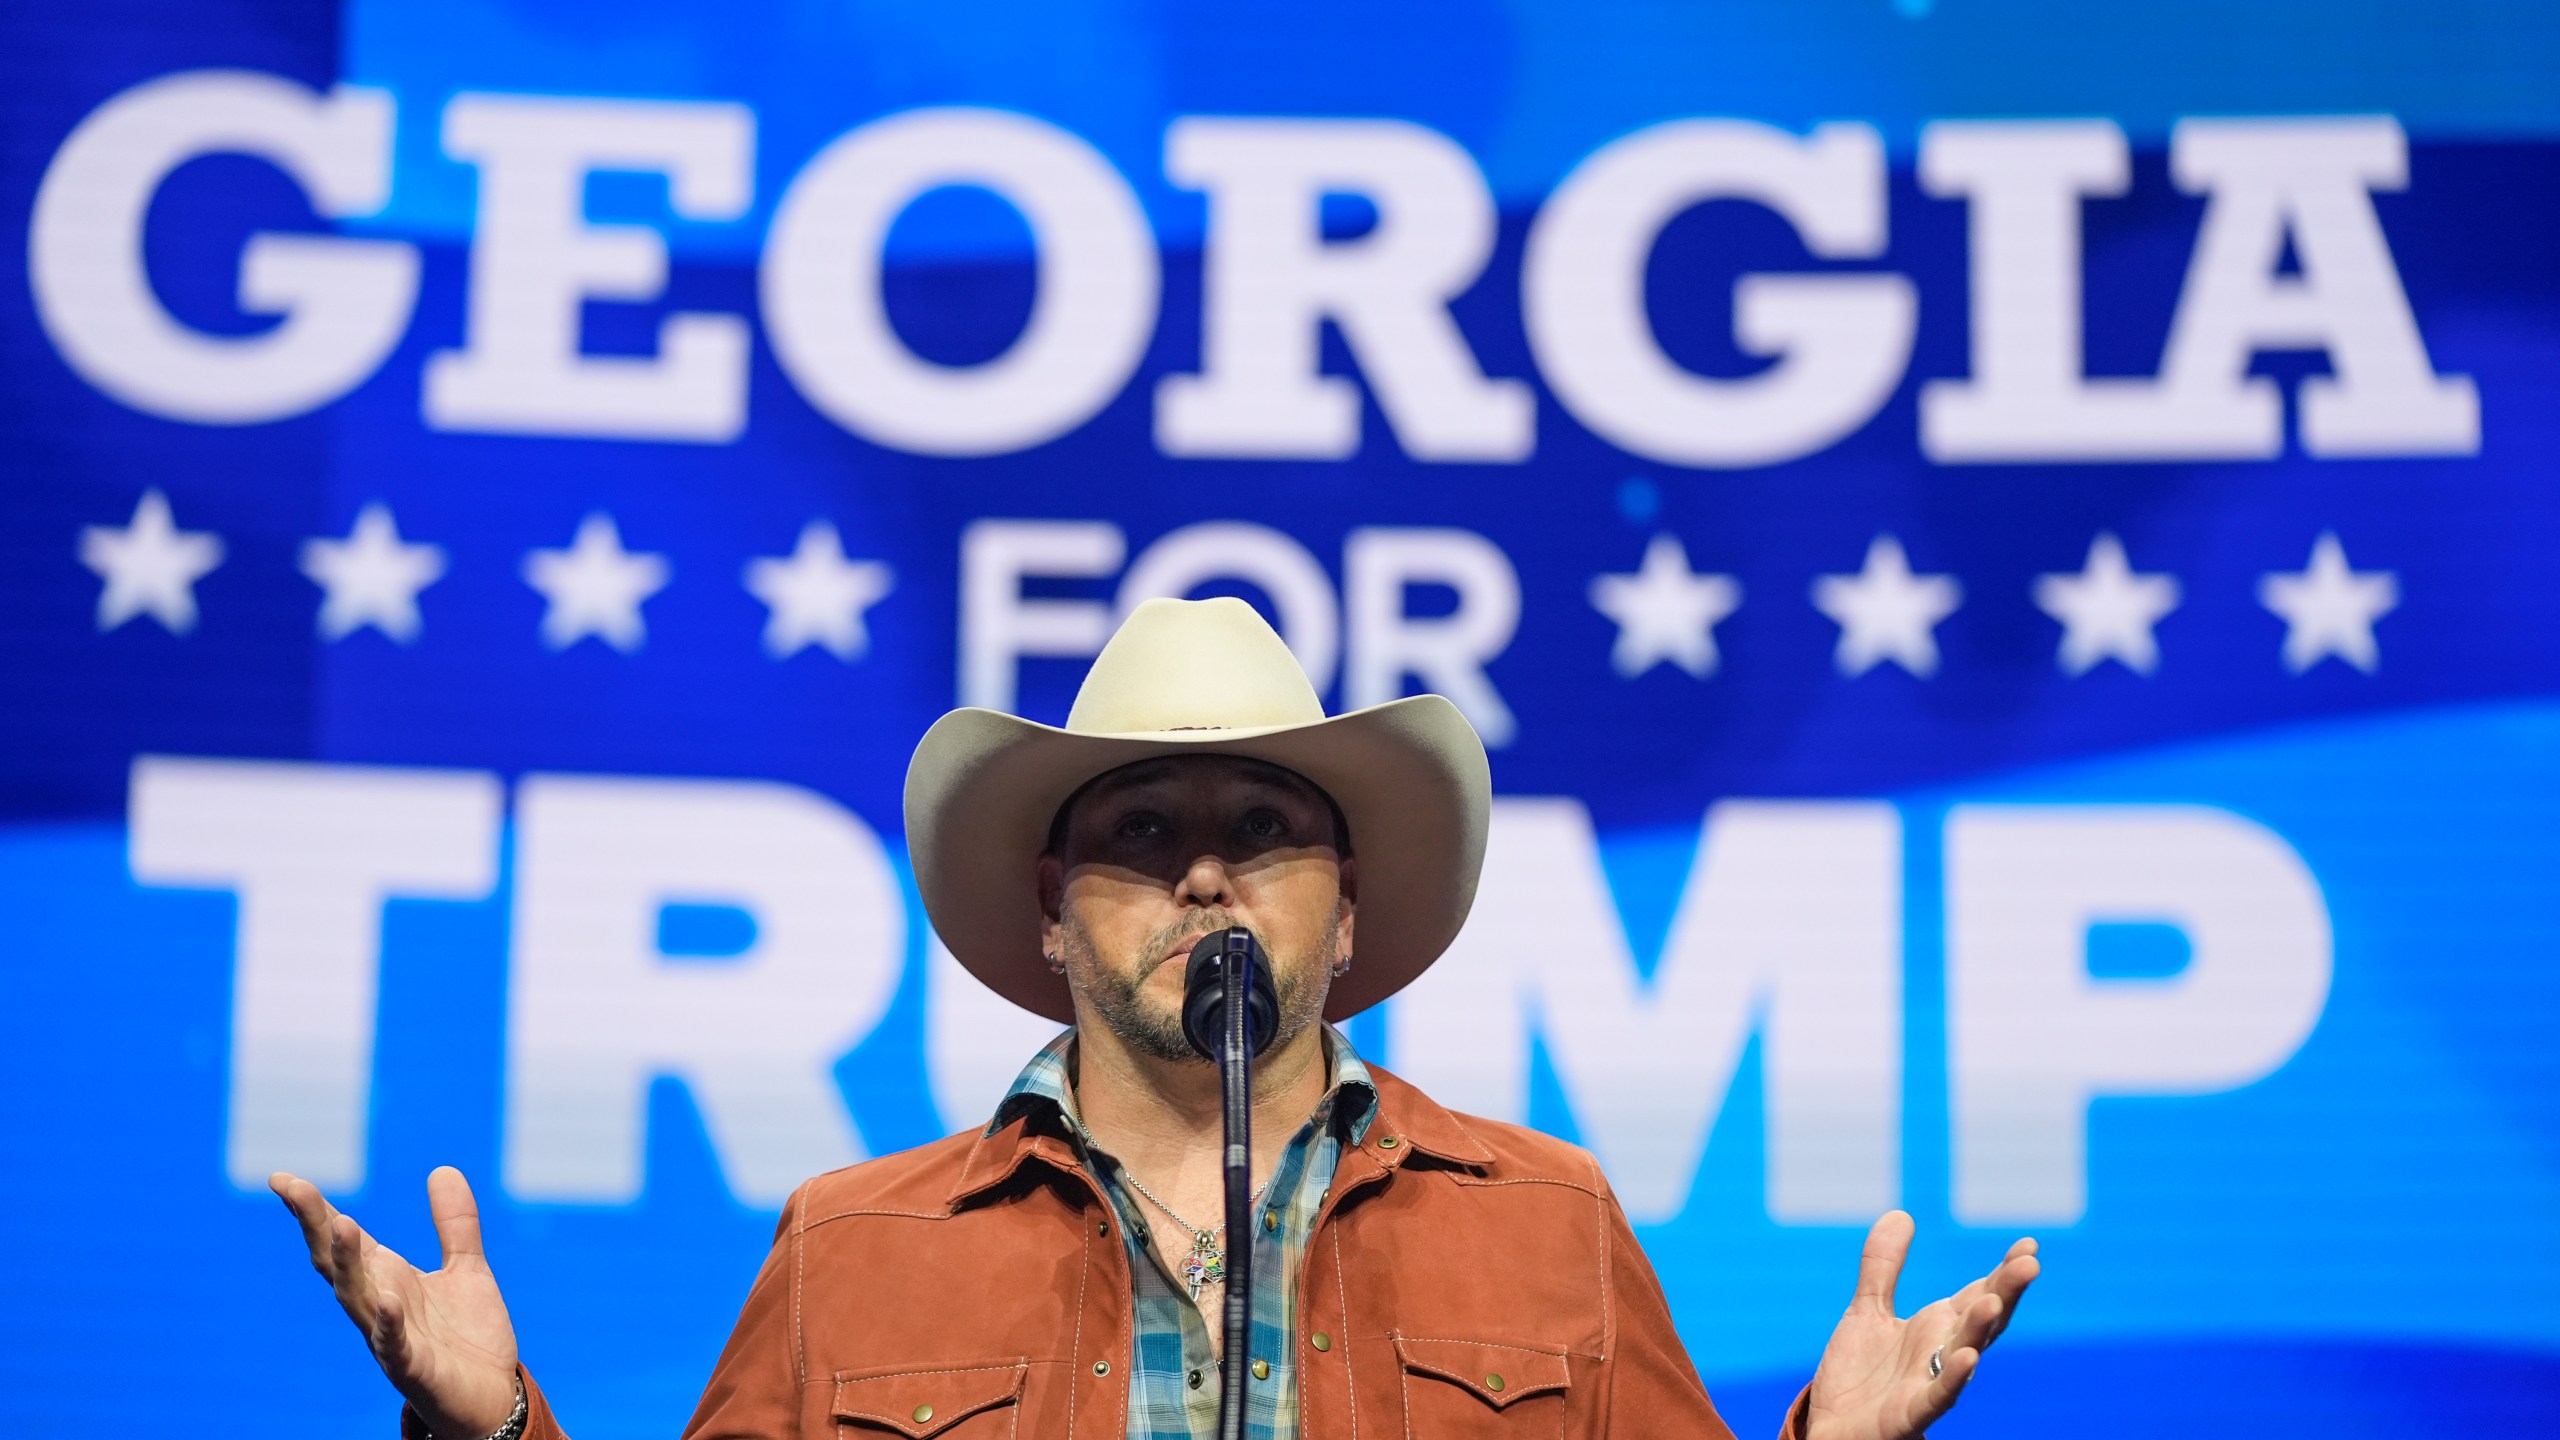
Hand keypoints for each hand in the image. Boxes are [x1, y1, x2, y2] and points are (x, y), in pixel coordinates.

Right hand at [273, 1166, 522, 1438]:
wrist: (493, 1394)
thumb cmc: (468, 1335)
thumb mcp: (467, 1268)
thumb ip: (454, 1223)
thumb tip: (441, 1168)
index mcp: (387, 1278)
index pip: (343, 1239)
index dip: (314, 1208)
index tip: (281, 1177)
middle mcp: (378, 1305)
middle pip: (337, 1262)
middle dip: (316, 1226)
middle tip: (294, 1188)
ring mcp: (391, 1337)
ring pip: (356, 1299)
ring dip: (346, 1264)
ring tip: (340, 1222)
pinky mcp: (414, 1368)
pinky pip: (395, 1345)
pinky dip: (387, 1323)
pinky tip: (385, 1299)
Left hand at [1803, 1211, 2037, 1439]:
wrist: (1831, 1428)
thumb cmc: (1861, 1375)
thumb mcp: (1867, 1310)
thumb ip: (1883, 1266)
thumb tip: (1901, 1214)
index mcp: (1937, 1329)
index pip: (1978, 1295)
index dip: (2002, 1272)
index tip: (2028, 1244)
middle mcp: (1942, 1354)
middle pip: (1981, 1320)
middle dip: (2005, 1292)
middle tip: (2029, 1262)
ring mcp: (1929, 1384)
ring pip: (1963, 1354)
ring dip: (1979, 1329)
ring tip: (1994, 1300)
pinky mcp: (1910, 1415)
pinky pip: (1937, 1398)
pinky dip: (1954, 1379)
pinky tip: (1968, 1358)